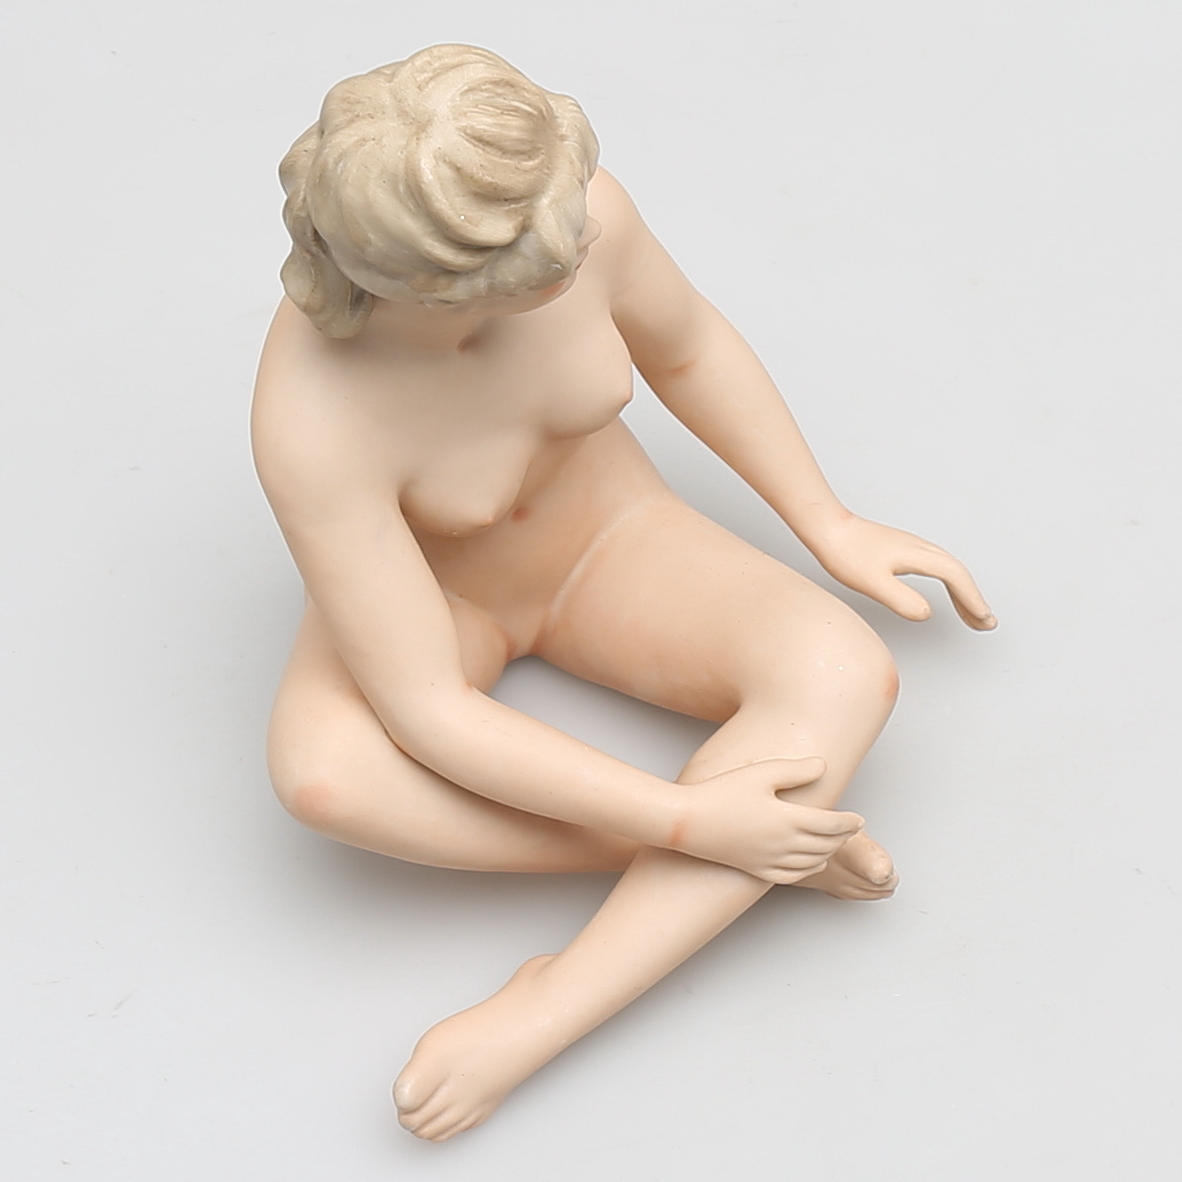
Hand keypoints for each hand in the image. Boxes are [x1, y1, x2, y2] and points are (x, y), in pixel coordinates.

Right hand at [671, 757, 863, 883]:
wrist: (688, 821)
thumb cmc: (722, 792)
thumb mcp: (761, 773)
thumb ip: (796, 770)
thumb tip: (824, 766)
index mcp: (789, 819)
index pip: (832, 825)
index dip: (849, 822)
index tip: (859, 819)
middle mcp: (784, 844)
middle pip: (826, 846)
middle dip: (842, 838)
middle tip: (851, 830)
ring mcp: (770, 860)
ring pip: (812, 864)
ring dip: (828, 854)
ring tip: (833, 845)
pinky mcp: (756, 870)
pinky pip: (791, 877)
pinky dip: (807, 871)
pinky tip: (809, 864)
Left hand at [808, 514, 996, 630]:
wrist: (827, 528)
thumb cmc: (845, 554)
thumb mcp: (872, 583)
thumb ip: (902, 600)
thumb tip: (927, 614)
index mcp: (918, 555)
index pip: (956, 578)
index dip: (972, 600)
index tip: (985, 620)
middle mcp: (921, 548)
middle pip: (958, 573)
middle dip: (974, 599)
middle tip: (987, 624)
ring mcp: (912, 546)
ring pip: (949, 569)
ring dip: (964, 593)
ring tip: (972, 616)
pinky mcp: (903, 549)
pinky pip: (937, 567)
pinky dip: (949, 583)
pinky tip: (945, 595)